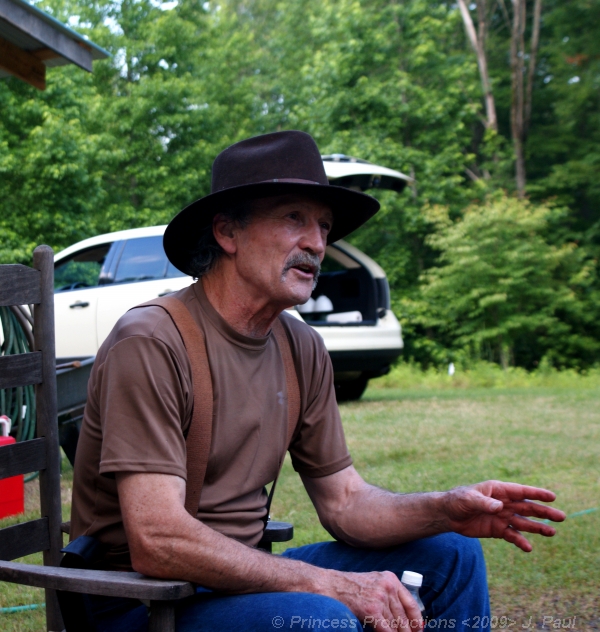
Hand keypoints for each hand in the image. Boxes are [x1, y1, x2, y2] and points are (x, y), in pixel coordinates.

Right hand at [328, 569, 422, 629]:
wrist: (330, 585)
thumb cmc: (350, 587)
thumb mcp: (373, 583)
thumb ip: (388, 594)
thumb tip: (401, 616)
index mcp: (390, 579)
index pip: (411, 603)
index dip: (417, 621)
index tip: (418, 631)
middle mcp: (388, 586)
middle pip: (404, 617)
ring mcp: (380, 597)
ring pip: (396, 625)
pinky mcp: (372, 609)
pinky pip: (386, 630)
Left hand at [441, 480, 565, 551]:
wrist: (448, 515)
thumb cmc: (458, 500)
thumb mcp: (469, 499)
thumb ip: (484, 502)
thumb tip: (499, 507)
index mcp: (498, 490)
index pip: (521, 492)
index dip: (537, 494)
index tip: (552, 497)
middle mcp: (504, 503)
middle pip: (527, 508)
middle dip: (544, 512)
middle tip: (561, 517)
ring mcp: (502, 517)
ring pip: (524, 523)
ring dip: (537, 528)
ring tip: (552, 532)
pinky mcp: (498, 530)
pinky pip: (512, 536)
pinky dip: (520, 541)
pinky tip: (528, 548)